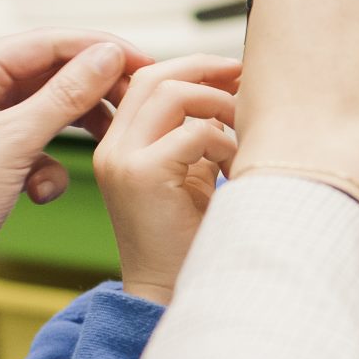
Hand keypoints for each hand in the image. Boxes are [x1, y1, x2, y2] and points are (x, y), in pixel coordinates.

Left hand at [0, 30, 150, 317]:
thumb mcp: (13, 142)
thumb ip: (65, 96)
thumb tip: (106, 56)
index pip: (46, 43)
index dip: (98, 49)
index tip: (142, 61)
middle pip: (51, 76)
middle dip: (91, 93)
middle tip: (134, 105)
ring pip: (48, 115)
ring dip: (74, 133)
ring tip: (104, 145)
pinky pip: (37, 150)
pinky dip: (49, 171)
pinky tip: (41, 192)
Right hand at [95, 55, 241, 305]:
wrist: (170, 292)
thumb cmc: (187, 238)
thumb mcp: (192, 173)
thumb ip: (198, 133)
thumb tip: (229, 92)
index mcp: (119, 145)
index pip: (147, 80)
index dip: (192, 66)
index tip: (233, 70)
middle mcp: (112, 149)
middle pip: (156, 77)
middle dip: (206, 68)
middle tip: (246, 77)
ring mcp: (122, 161)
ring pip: (171, 94)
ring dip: (218, 104)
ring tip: (244, 130)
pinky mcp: (142, 176)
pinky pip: (192, 134)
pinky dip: (224, 143)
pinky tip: (236, 168)